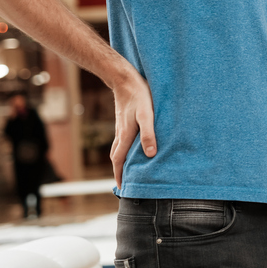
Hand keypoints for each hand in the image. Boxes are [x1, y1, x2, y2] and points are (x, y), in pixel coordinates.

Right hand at [110, 70, 156, 188]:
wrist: (125, 79)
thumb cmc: (139, 96)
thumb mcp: (147, 115)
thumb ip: (148, 134)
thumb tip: (150, 154)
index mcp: (125, 135)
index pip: (119, 161)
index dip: (120, 175)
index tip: (121, 188)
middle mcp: (120, 134)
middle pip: (116, 157)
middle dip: (119, 171)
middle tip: (124, 184)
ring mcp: (121, 127)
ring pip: (118, 148)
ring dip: (121, 161)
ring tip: (127, 170)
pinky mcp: (124, 121)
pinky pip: (121, 140)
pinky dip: (124, 150)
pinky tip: (131, 148)